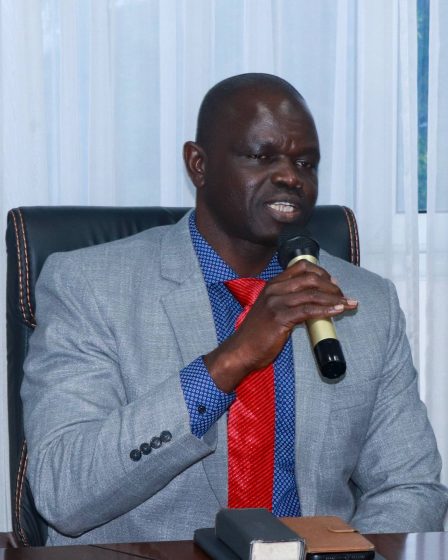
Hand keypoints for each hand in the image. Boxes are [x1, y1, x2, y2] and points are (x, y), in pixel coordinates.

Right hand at [204, 259, 357, 391]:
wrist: (241, 350)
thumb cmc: (257, 333)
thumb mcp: (271, 309)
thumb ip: (287, 301)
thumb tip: (314, 300)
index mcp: (272, 284)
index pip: (300, 267)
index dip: (321, 272)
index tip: (333, 282)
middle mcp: (274, 289)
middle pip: (310, 278)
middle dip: (332, 286)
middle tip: (343, 295)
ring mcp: (276, 303)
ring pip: (312, 294)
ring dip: (334, 298)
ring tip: (348, 304)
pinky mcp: (280, 317)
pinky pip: (309, 310)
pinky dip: (327, 309)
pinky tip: (338, 311)